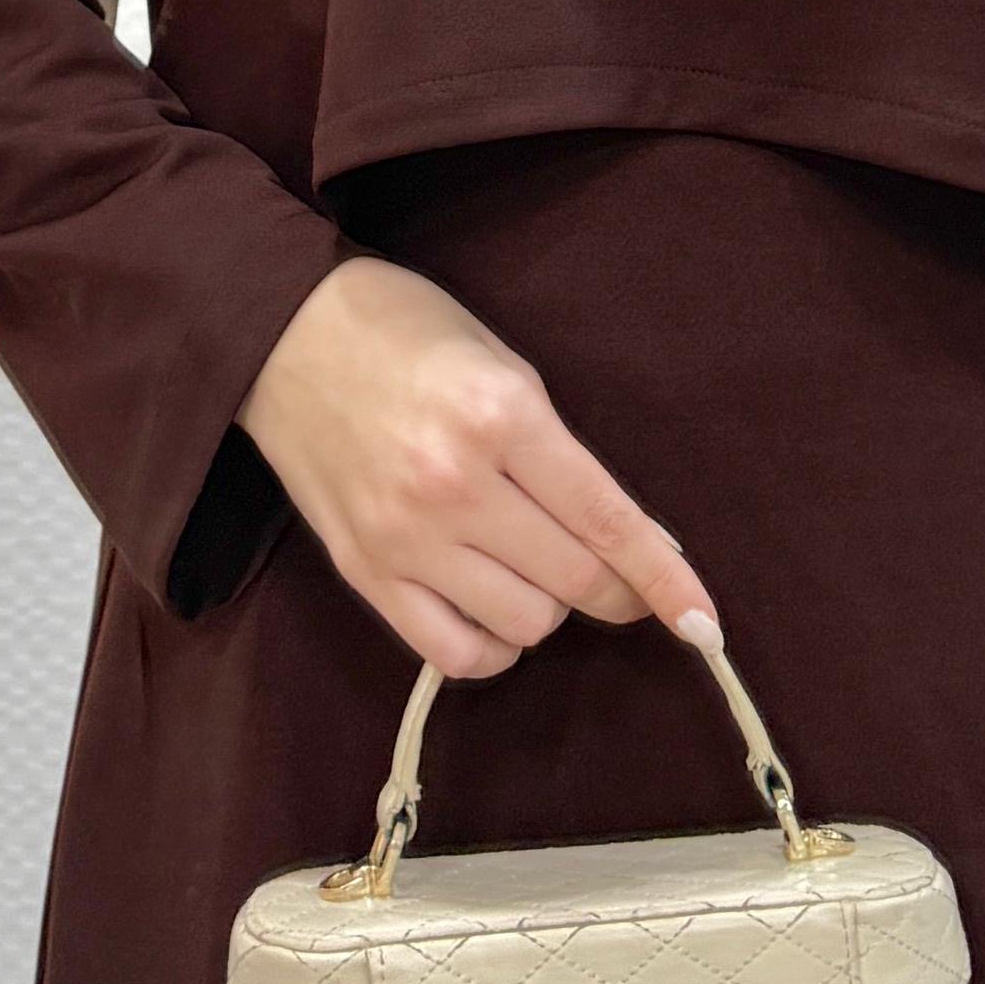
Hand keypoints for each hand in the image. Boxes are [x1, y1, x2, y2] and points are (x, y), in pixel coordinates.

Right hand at [238, 254, 717, 681]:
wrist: (279, 335)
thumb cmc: (403, 331)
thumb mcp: (502, 362)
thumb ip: (561, 452)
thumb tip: (630, 539)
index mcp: (500, 415)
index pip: (607, 520)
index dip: (665, 580)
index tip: (704, 622)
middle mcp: (454, 485)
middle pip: (574, 580)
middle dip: (615, 586)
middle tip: (615, 571)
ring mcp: (405, 537)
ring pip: (524, 625)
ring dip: (548, 605)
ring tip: (530, 561)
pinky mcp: (364, 573)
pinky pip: (455, 652)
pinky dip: (493, 645)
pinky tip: (493, 605)